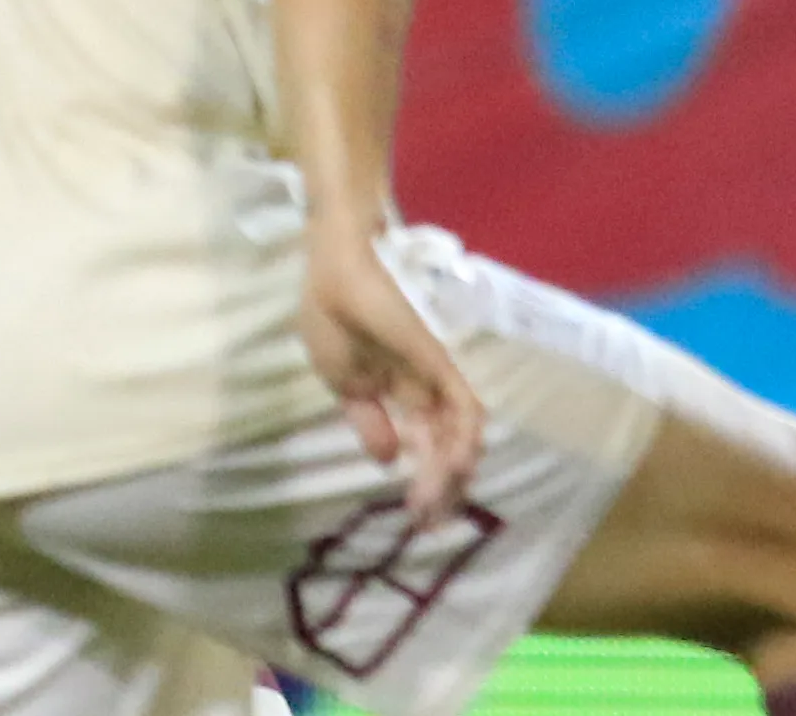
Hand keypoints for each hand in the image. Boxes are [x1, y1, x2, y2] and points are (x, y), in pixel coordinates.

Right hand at [302, 224, 481, 519]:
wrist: (333, 274)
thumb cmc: (330, 319)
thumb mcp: (342, 383)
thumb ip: (369, 422)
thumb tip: (389, 461)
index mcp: (399, 395)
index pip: (424, 446)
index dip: (425, 482)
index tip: (415, 515)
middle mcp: (424, 390)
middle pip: (447, 448)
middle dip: (443, 489)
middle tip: (430, 521)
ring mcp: (434, 377)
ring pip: (461, 435)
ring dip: (454, 473)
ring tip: (436, 501)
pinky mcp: (439, 363)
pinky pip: (464, 407)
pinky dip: (465, 439)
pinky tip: (455, 466)